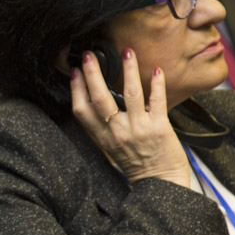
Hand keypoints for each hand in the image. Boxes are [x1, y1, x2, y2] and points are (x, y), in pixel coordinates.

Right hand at [70, 49, 189, 187]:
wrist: (160, 182)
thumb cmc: (135, 163)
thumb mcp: (110, 147)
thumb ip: (103, 125)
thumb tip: (98, 98)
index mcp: (102, 137)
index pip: (81, 110)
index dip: (76, 89)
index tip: (74, 71)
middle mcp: (117, 132)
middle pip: (100, 98)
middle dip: (93, 73)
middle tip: (89, 55)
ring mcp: (138, 129)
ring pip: (130, 94)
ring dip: (128, 70)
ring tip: (126, 52)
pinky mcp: (159, 128)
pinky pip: (157, 101)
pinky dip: (157, 84)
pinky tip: (155, 70)